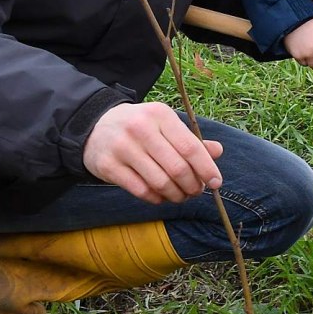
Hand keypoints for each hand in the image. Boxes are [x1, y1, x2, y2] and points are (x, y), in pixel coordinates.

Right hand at [83, 102, 222, 204]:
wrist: (94, 127)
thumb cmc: (139, 127)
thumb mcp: (164, 124)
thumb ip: (190, 139)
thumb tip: (217, 151)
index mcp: (160, 115)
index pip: (190, 147)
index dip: (206, 169)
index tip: (216, 183)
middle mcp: (140, 129)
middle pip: (177, 168)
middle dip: (192, 185)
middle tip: (196, 191)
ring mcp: (122, 148)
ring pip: (160, 182)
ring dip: (176, 195)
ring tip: (180, 196)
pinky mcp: (109, 166)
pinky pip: (141, 191)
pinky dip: (156, 198)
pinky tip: (161, 197)